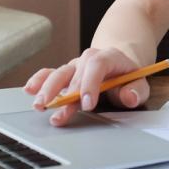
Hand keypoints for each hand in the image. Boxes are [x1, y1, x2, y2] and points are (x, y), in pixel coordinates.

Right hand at [23, 47, 150, 125]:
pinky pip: (49, 73)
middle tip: (56, 111)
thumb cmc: (127, 77)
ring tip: (39, 105)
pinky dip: (38, 80)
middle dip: (65, 93)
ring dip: (47, 89)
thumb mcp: (139, 83)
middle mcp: (87, 60)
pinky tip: (29, 89)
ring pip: (59, 74)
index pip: (97, 66)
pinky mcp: (65, 74)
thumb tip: (128, 96)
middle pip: (74, 72)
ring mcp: (74, 67)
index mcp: (108, 57)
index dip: (91, 84)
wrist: (119, 63)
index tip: (87, 104)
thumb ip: (136, 90)